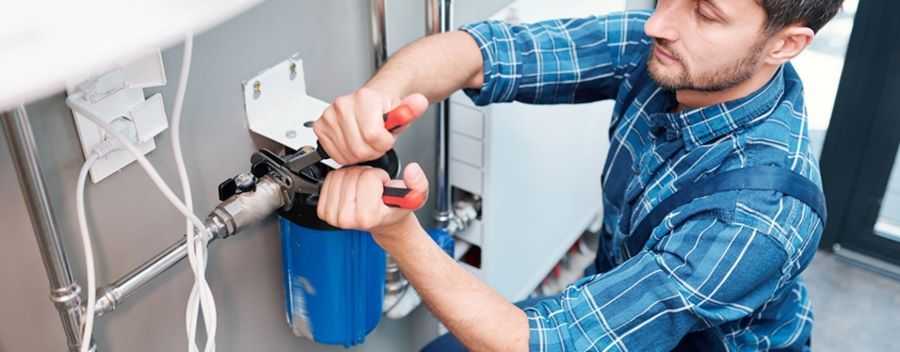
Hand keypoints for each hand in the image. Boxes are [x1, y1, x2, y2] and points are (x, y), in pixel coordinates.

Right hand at [313, 88, 428, 164]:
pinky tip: (352, 143)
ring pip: (347, 154)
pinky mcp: (320, 127)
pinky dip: (346, 154)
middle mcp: (343, 104)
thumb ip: (411, 110)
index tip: (386, 138)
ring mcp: (329, 115)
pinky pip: (334, 154)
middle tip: (376, 142)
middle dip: (372, 151)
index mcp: (364, 98)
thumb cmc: (384, 109)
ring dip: (360, 155)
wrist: (371, 103)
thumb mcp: (403, 112)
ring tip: (365, 142)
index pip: (373, 136)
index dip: (384, 143)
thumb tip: (419, 102)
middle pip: (359, 148)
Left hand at [317, 162, 428, 241]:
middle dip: (365, 176)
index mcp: (367, 217)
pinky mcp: (324, 211)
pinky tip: (351, 190)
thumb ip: (419, 183)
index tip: (382, 189)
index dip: (379, 178)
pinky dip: (341, 180)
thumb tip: (412, 171)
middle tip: (372, 189)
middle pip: (352, 175)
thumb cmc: (394, 209)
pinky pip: (329, 180)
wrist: (383, 222)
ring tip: (363, 189)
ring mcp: (334, 217)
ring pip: (339, 175)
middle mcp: (347, 219)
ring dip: (353, 176)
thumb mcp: (416, 197)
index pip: (367, 178)